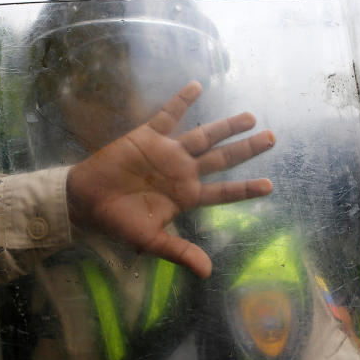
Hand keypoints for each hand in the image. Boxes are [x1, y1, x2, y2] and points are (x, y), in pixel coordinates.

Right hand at [66, 81, 274, 277]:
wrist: (87, 201)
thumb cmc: (118, 222)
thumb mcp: (151, 241)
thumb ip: (180, 251)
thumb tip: (207, 273)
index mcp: (186, 196)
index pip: (223, 192)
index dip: (245, 189)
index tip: (270, 186)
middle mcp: (183, 171)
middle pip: (222, 158)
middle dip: (247, 149)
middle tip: (272, 138)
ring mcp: (168, 152)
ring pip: (204, 136)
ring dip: (226, 126)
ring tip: (250, 116)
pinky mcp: (149, 136)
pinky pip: (169, 115)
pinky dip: (182, 101)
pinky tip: (197, 86)